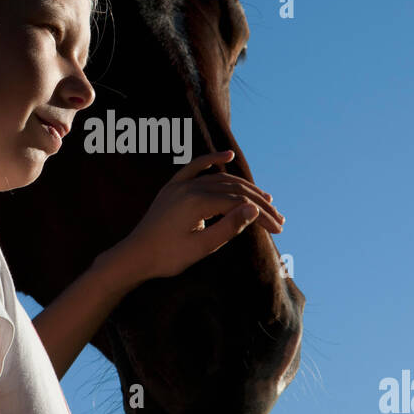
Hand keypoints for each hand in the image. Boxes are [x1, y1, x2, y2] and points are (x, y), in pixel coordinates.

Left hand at [104, 150, 284, 283]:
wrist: (134, 257)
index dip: (262, 215)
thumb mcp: (201, 247)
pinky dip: (212, 160)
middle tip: (279, 218)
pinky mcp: (173, 187)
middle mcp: (189, 187)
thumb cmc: (167, 257)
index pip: (239, 204)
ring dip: (244, 188)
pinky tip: (227, 156)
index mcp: (196, 202)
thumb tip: (254, 209)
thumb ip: (228, 227)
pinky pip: (195, 167)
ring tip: (266, 199)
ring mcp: (179, 185)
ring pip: (220, 180)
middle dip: (259, 203)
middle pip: (234, 189)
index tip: (278, 229)